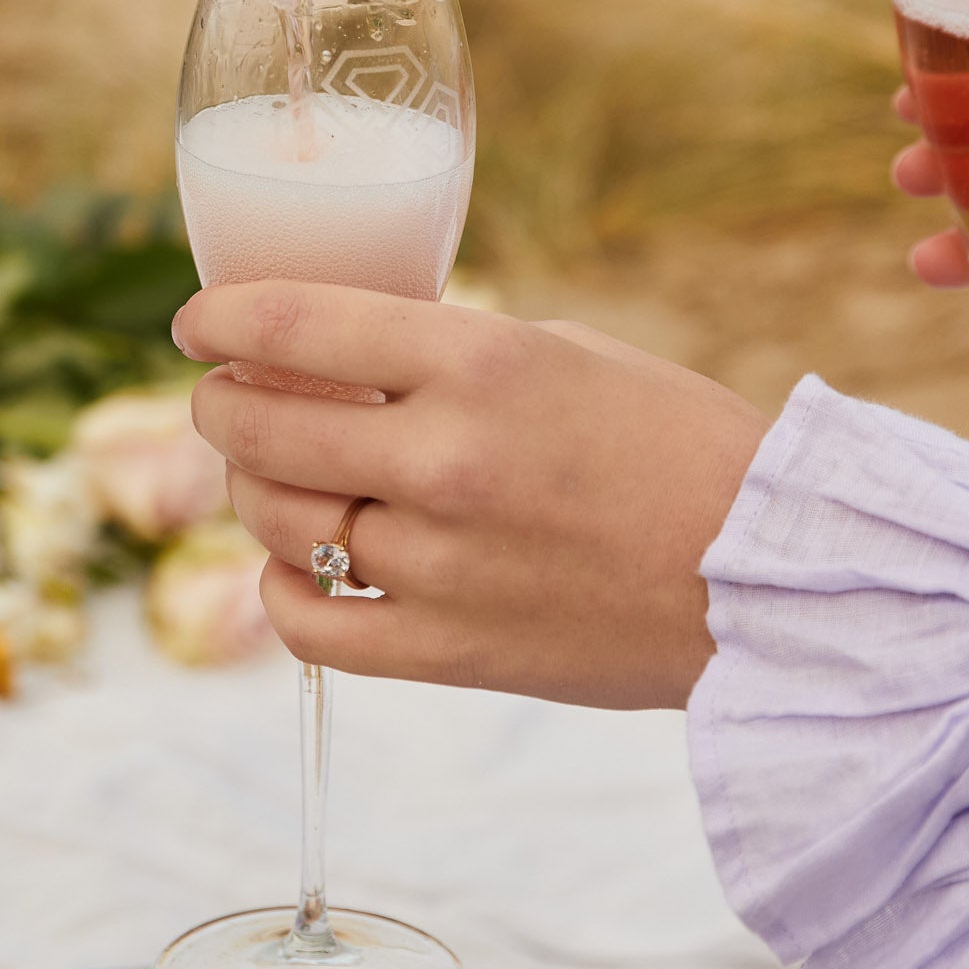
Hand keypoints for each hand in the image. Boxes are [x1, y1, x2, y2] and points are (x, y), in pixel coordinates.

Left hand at [173, 283, 768, 710]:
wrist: (771, 579)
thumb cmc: (679, 448)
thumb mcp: (569, 355)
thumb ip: (451, 354)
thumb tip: (347, 359)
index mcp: (482, 364)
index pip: (295, 323)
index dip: (221, 317)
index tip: (197, 324)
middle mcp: (445, 461)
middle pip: (261, 427)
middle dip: (221, 407)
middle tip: (224, 401)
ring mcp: (441, 564)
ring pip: (276, 522)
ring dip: (252, 491)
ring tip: (271, 478)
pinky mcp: (448, 652)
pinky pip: (310, 625)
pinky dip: (284, 589)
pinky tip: (299, 566)